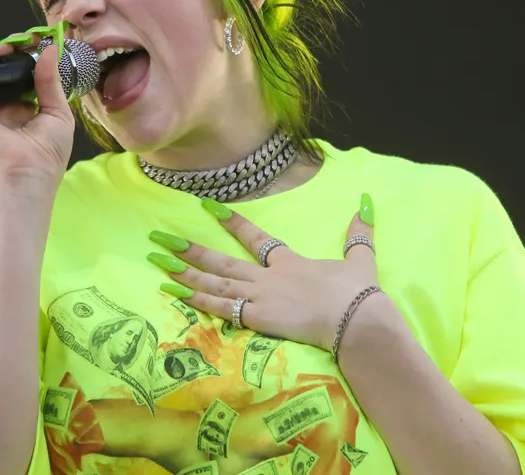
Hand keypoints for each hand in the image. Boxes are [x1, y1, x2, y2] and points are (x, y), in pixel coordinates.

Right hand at [0, 25, 74, 186]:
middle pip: (3, 70)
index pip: (25, 74)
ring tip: (3, 48)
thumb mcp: (59, 113)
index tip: (35, 40)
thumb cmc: (48, 153)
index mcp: (28, 108)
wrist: (26, 174)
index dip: (28, 56)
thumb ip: (51, 81)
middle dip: (10, 52)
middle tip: (19, 42)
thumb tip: (51, 51)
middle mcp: (5, 106)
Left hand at [150, 195, 378, 351]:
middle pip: (223, 260)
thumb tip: (365, 204)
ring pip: (215, 282)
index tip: (207, 207)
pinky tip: (174, 292)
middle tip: (162, 238)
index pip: (256, 238)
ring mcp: (260, 296)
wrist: (358, 319)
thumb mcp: (360, 261)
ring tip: (159, 261)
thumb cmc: (358, 294)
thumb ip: (359, 235)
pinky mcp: (258, 318)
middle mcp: (268, 276)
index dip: (232, 222)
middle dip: (191, 249)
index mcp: (290, 262)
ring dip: (185, 271)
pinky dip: (196, 298)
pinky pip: (220, 307)